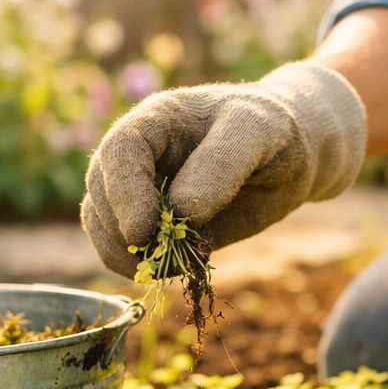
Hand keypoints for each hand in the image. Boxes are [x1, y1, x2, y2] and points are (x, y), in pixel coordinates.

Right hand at [81, 61, 365, 275]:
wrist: (287, 155)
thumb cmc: (272, 132)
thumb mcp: (257, 133)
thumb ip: (223, 163)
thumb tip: (183, 211)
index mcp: (155, 120)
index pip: (119, 153)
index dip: (122, 194)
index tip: (142, 232)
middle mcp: (136, 157)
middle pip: (100, 195)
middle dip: (124, 232)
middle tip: (167, 253)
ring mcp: (138, 192)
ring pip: (104, 229)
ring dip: (130, 256)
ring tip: (182, 259)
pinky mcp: (153, 226)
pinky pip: (128, 253)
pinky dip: (148, 267)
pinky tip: (184, 265)